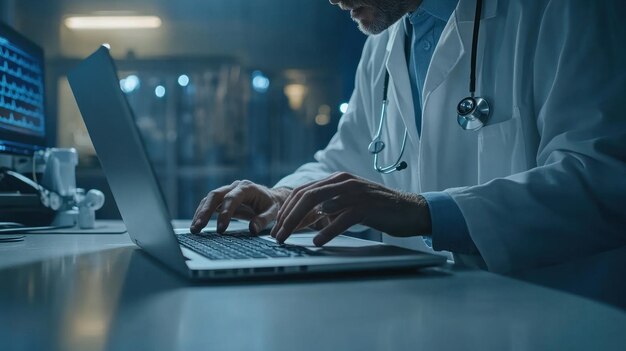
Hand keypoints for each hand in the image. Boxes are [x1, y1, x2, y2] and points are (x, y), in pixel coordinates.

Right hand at [190, 181, 291, 234]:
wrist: (272, 198)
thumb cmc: (272, 205)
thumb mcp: (273, 213)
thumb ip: (263, 220)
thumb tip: (252, 230)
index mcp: (247, 188)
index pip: (232, 198)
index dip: (225, 213)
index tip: (221, 229)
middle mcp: (235, 187)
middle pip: (215, 195)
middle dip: (206, 211)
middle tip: (199, 226)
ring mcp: (227, 191)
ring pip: (209, 199)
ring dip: (200, 213)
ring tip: (195, 229)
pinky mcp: (223, 198)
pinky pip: (209, 203)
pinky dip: (202, 213)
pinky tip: (197, 224)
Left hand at [270, 172, 431, 245]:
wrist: (411, 210)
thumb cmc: (378, 210)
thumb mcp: (348, 205)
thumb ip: (328, 209)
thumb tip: (304, 221)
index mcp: (337, 179)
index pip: (303, 191)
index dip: (286, 209)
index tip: (277, 227)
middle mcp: (343, 182)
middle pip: (306, 195)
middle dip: (287, 216)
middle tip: (277, 235)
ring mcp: (355, 193)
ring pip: (319, 203)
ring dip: (299, 222)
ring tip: (288, 238)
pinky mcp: (367, 206)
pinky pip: (342, 218)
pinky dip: (328, 230)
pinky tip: (318, 241)